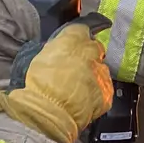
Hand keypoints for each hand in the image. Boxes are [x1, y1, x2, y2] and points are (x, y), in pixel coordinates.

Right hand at [0, 23, 112, 142]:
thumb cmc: (36, 85)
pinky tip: (85, 100)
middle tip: (75, 66)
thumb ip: (54, 50)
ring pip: (101, 69)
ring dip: (92, 74)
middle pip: (95, 48)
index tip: (78, 39)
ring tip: (78, 87)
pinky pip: (104, 89)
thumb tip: (58, 49)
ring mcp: (102, 74)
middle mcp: (92, 53)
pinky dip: (97, 92)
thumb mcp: (37, 58)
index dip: (80, 35)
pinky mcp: (107, 94)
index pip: (82, 29)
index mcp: (72, 41)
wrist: (48, 114)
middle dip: (87, 54)